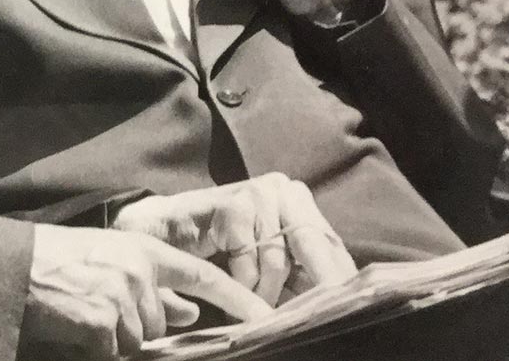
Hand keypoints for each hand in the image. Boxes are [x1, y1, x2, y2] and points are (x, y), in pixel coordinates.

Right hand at [23, 224, 269, 359]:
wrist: (17, 267)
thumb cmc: (61, 260)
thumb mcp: (112, 261)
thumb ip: (154, 285)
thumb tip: (190, 312)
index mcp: (145, 249)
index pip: (203, 276)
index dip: (237, 297)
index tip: (267, 315)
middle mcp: (139, 269)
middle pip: (159, 323)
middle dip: (135, 325)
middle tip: (98, 306)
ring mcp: (123, 295)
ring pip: (138, 340)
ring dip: (114, 337)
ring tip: (83, 312)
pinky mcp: (104, 321)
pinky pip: (113, 351)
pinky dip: (95, 347)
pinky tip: (75, 325)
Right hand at [111, 175, 356, 306]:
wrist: (163, 232)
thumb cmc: (222, 254)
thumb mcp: (270, 267)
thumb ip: (300, 277)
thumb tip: (337, 301)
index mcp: (300, 204)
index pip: (332, 246)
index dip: (339, 280)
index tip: (344, 310)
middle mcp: (285, 190)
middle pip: (315, 246)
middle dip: (316, 285)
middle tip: (309, 318)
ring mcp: (260, 191)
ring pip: (277, 259)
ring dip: (262, 290)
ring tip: (250, 299)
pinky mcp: (235, 201)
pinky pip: (249, 256)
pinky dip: (240, 279)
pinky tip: (231, 283)